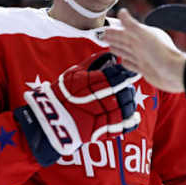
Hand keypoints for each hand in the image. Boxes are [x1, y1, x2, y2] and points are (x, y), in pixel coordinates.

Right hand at [14, 52, 140, 165]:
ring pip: (124, 108)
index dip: (124, 73)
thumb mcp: (74, 73)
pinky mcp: (101, 130)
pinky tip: (134, 116)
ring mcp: (101, 116)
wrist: (51, 119)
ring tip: (129, 99)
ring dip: (130, 103)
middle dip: (127, 88)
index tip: (130, 72)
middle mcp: (99, 99)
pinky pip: (121, 127)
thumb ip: (92, 63)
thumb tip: (108, 54)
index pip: (116, 75)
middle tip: (129, 86)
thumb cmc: (62, 93)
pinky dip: (130, 122)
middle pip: (122, 91)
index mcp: (92, 83)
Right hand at [103, 8, 185, 92]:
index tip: (104, 29)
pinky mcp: (145, 69)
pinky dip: (126, 62)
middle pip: (123, 41)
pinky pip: (132, 65)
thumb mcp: (144, 36)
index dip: (113, 31)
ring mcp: (143, 58)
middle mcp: (142, 46)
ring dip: (118, 49)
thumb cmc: (162, 53)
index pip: (123, 32)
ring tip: (110, 47)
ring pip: (126, 52)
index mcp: (142, 36)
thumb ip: (132, 25)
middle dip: (113, 38)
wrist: (174, 73)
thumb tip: (122, 11)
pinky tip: (124, 62)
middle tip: (102, 36)